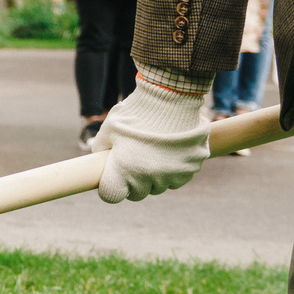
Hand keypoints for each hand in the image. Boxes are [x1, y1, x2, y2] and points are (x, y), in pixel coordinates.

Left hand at [96, 73, 212, 202]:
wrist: (171, 98)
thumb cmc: (136, 112)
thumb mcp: (109, 128)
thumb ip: (102, 148)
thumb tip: (102, 158)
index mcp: (125, 172)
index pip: (112, 195)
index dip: (110, 186)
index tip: (112, 177)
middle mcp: (149, 179)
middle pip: (139, 193)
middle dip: (134, 182)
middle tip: (134, 162)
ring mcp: (173, 175)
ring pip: (160, 186)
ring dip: (155, 176)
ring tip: (153, 154)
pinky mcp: (192, 168)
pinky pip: (179, 178)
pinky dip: (174, 170)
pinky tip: (171, 153)